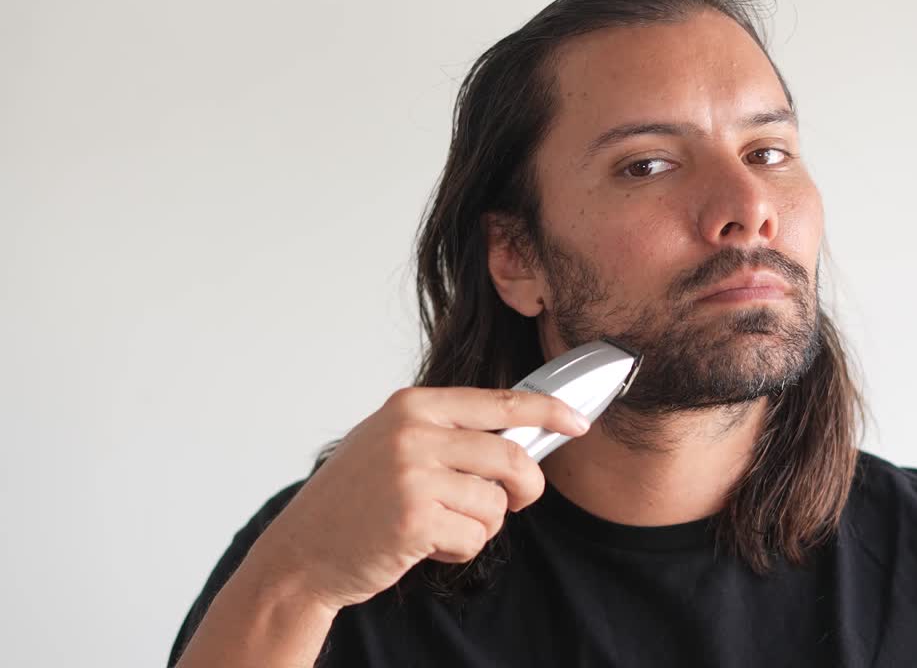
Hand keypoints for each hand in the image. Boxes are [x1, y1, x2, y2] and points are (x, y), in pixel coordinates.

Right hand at [249, 386, 589, 609]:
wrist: (302, 551)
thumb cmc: (353, 499)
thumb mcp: (393, 442)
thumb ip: (449, 432)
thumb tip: (520, 433)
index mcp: (413, 405)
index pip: (501, 402)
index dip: (549, 412)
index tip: (577, 422)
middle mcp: (413, 433)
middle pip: (511, 457)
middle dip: (527, 488)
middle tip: (519, 501)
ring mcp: (412, 475)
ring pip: (496, 504)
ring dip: (481, 525)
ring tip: (440, 524)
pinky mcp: (414, 520)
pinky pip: (475, 538)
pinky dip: (460, 550)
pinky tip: (427, 544)